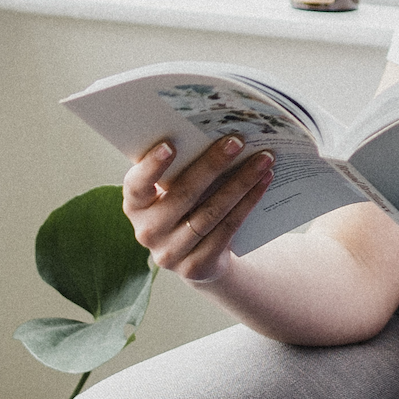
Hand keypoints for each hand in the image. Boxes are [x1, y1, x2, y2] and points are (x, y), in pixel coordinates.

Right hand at [122, 135, 273, 283]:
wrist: (195, 258)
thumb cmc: (183, 208)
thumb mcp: (171, 192)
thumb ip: (178, 170)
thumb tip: (213, 131)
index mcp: (135, 206)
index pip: (136, 185)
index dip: (151, 167)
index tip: (170, 145)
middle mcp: (147, 231)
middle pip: (184, 194)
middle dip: (212, 164)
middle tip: (236, 141)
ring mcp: (170, 253)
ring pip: (211, 212)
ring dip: (240, 183)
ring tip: (263, 160)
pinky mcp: (196, 266)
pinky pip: (227, 229)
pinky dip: (248, 203)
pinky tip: (262, 184)